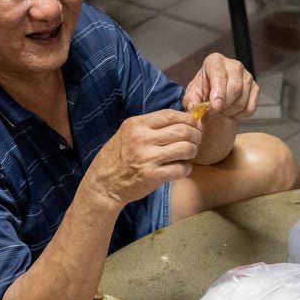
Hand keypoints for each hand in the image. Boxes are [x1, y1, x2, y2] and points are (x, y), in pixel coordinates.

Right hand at [85, 110, 201, 208]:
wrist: (103, 184)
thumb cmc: (117, 157)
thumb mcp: (127, 133)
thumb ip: (150, 126)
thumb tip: (180, 121)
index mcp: (136, 125)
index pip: (170, 115)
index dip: (188, 119)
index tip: (194, 124)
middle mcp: (142, 139)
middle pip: (182, 130)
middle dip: (195, 135)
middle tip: (196, 141)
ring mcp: (147, 158)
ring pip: (185, 148)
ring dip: (192, 151)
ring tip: (188, 155)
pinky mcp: (152, 176)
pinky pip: (181, 169)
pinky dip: (186, 168)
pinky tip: (182, 168)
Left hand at [182, 53, 258, 122]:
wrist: (215, 98)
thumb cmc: (203, 92)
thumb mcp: (192, 95)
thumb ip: (191, 101)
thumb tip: (195, 107)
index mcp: (215, 61)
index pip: (220, 74)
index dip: (218, 92)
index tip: (215, 106)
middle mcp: (234, 65)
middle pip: (235, 87)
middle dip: (225, 104)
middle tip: (215, 112)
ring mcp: (247, 76)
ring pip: (243, 99)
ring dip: (231, 111)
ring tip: (221, 111)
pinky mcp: (255, 88)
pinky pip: (251, 107)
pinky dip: (240, 115)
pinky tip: (232, 113)